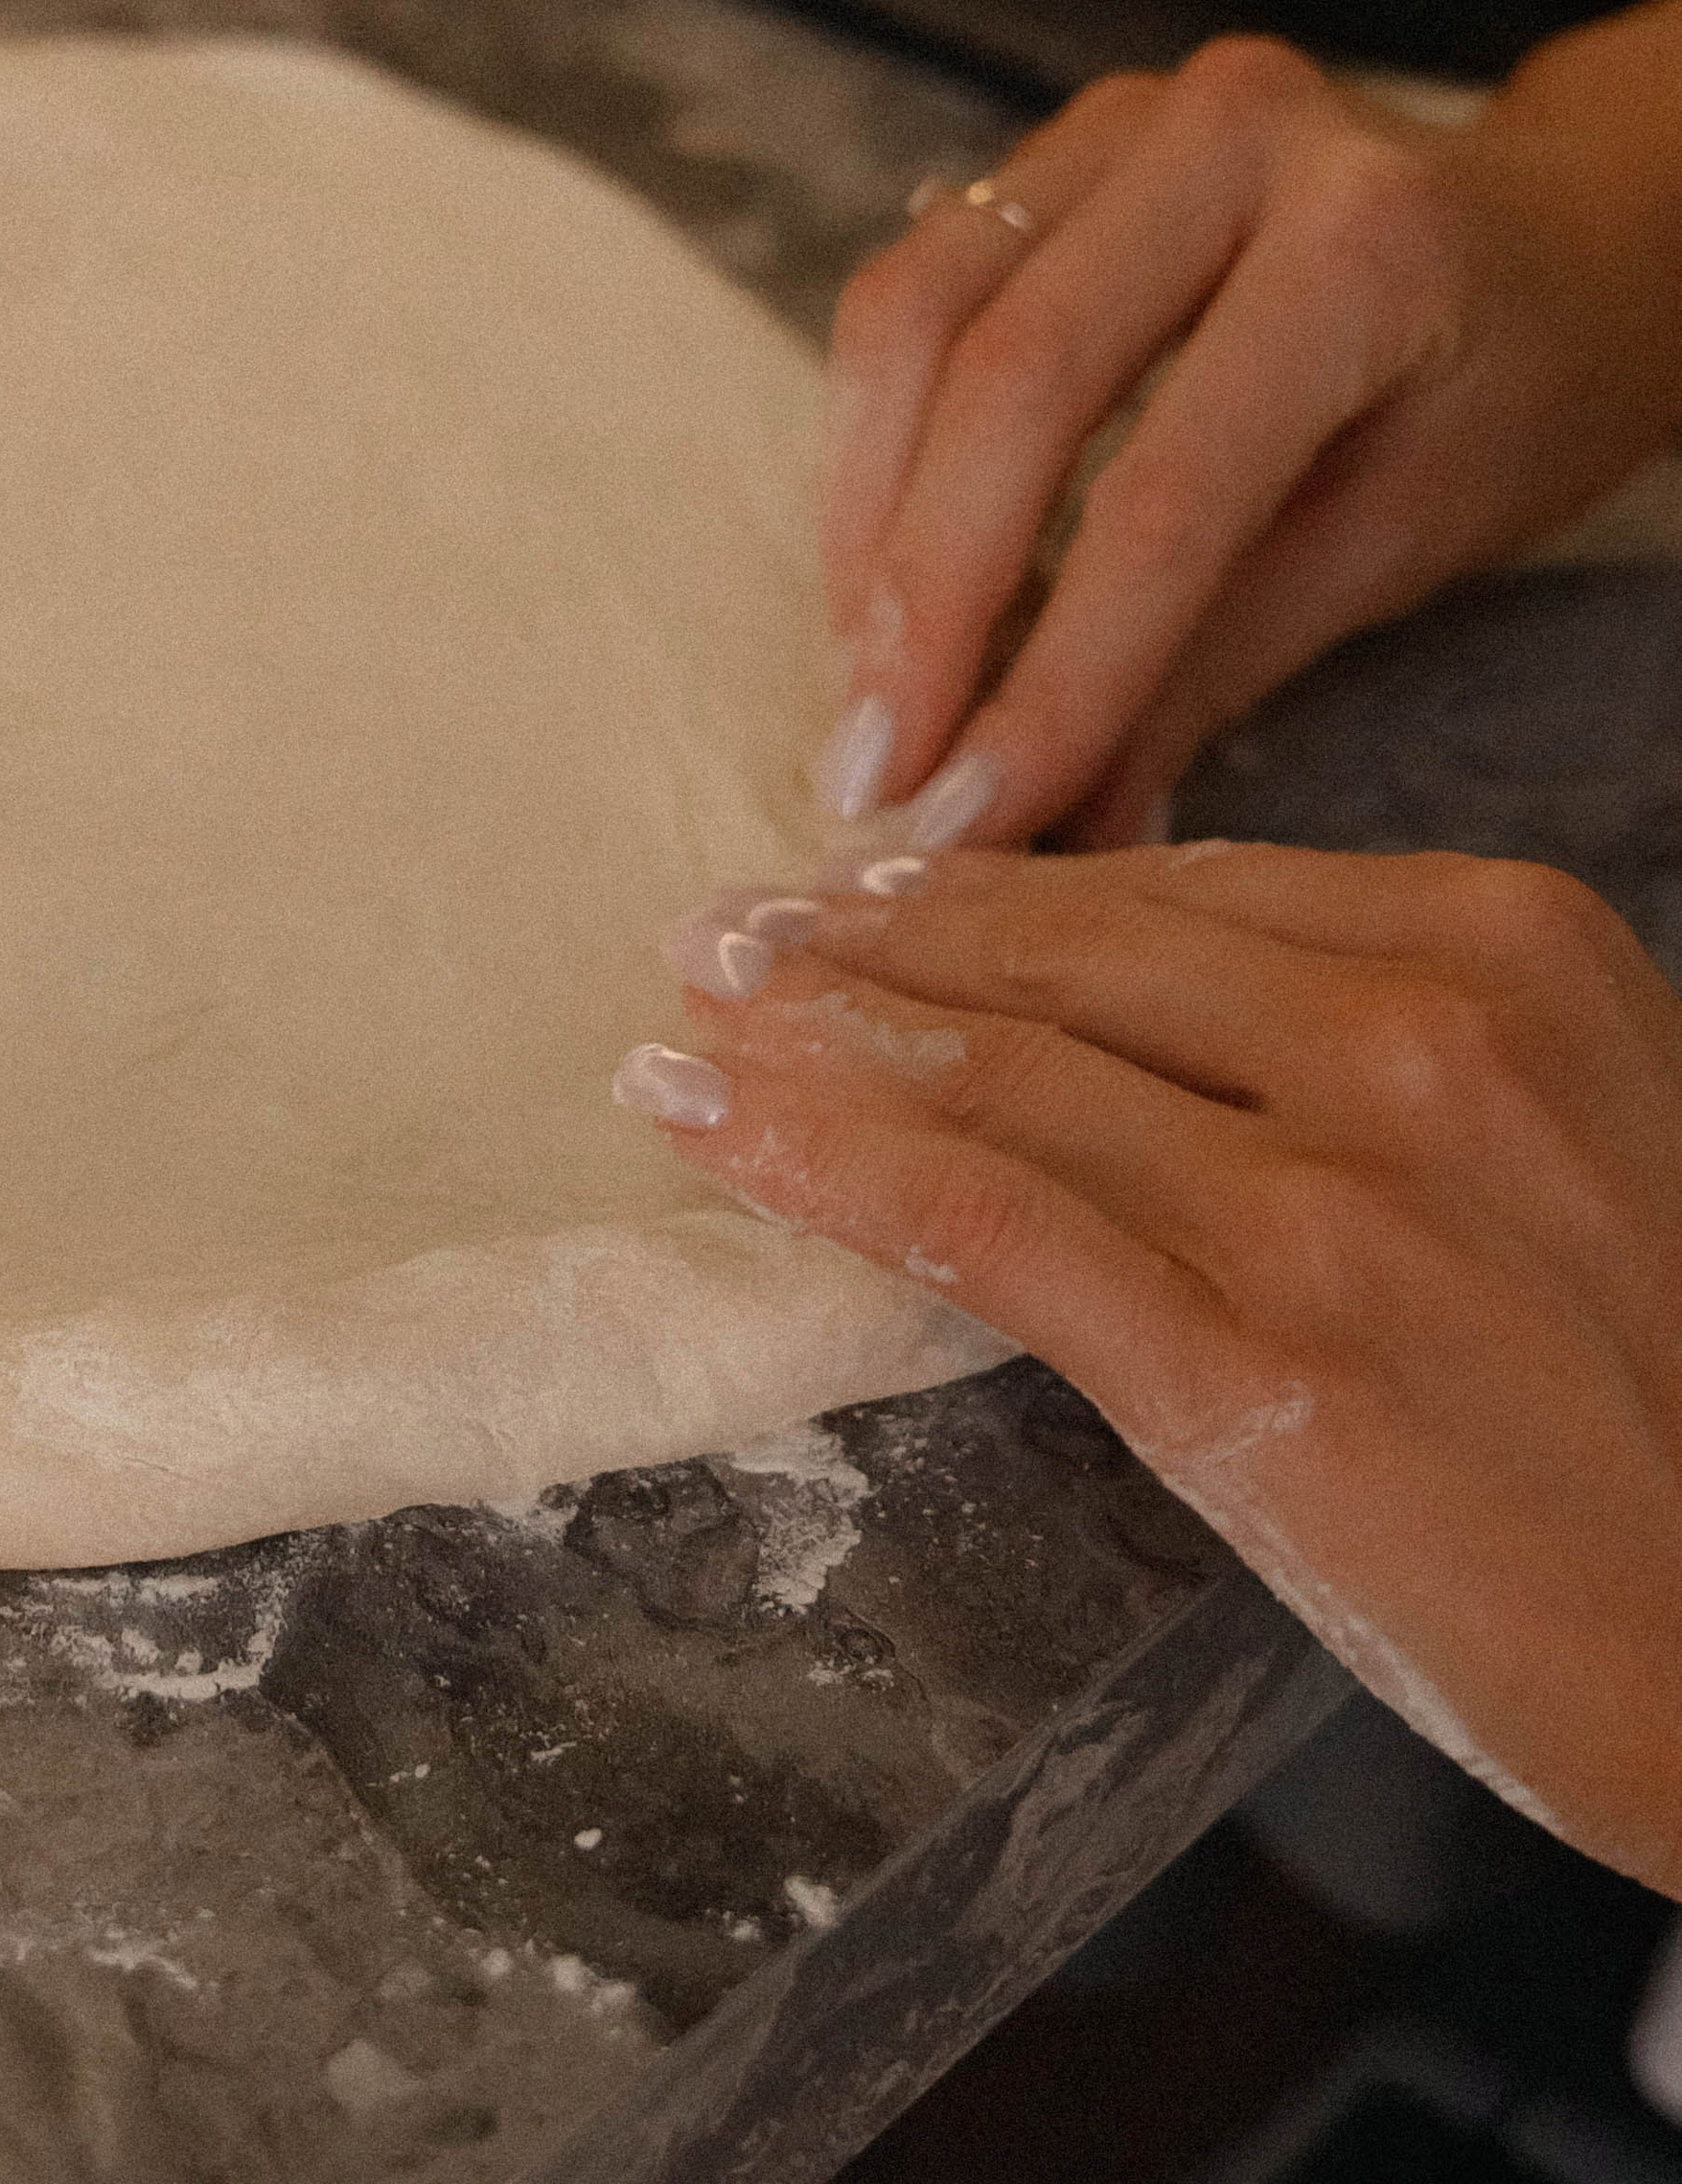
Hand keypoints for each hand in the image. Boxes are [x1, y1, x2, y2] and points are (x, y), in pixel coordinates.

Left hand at [624, 844, 1681, 1890]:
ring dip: (807, 1034)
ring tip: (693, 1014)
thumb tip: (1127, 978)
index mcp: (1507, 949)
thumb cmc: (1661, 1390)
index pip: (1176, 889)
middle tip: (728, 931)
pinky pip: (983, 1219)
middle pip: (1067, 960)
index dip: (990, 889)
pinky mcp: (1254, 1366)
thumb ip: (1373, 1036)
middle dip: (865, 941)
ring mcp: (1333, 1206)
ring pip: (1000, 1074)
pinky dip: (817, 1157)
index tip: (865, 887)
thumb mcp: (1558, 1135)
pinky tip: (705, 1119)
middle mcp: (1421, 1044)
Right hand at [817, 25, 1681, 853]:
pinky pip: (911, 290)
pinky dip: (873, 445)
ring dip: (865, 523)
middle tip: (873, 770)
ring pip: (915, 318)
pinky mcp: (1055, 142)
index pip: (1165, 498)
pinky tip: (878, 570)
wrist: (1563, 230)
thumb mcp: (1404, 542)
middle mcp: (1238, 136)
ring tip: (862, 680)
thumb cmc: (1512, 391)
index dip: (1052, 675)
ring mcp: (1127, 116)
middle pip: (1011, 382)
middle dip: (922, 606)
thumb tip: (1060, 835)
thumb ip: (1217, 670)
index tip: (968, 815)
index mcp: (1373, 247)